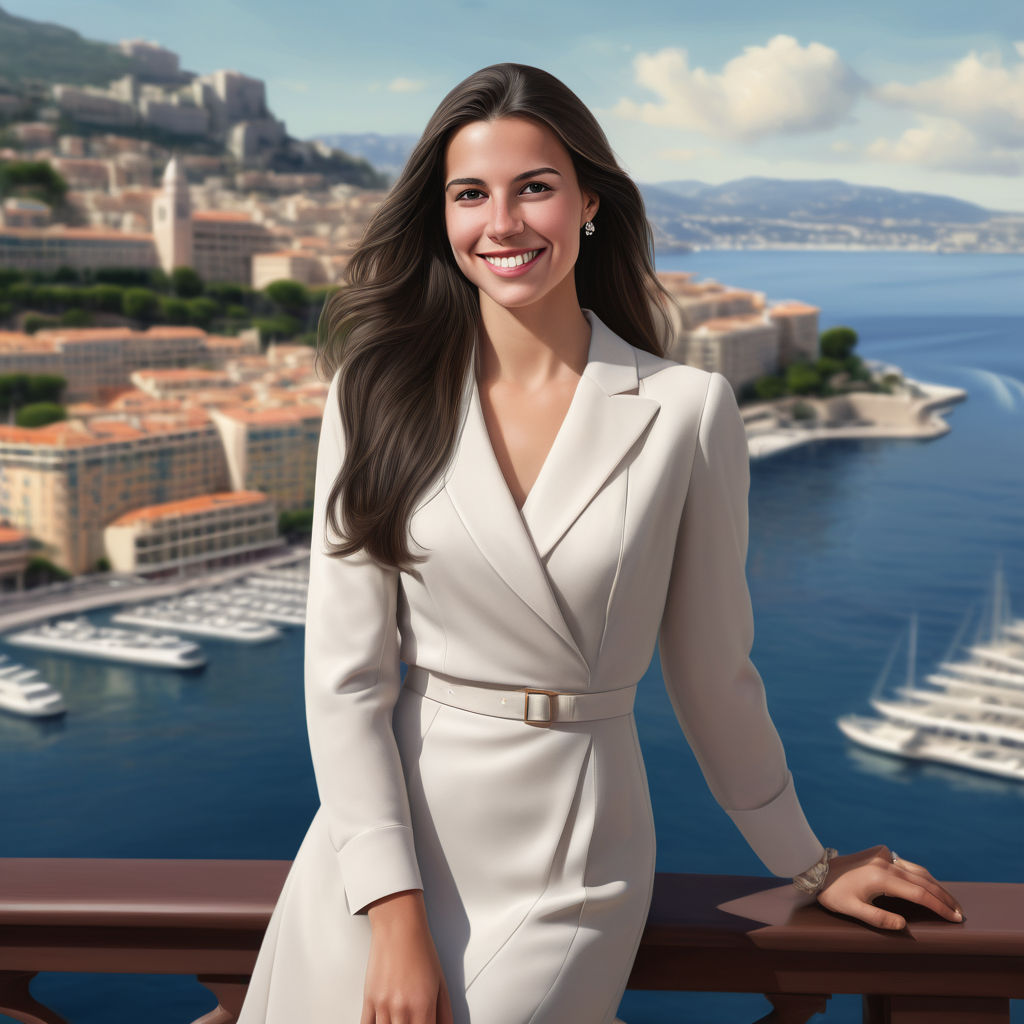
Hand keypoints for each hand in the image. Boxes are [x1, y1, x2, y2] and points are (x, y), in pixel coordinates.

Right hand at [362, 890, 453, 1023]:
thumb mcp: (440, 983)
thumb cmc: (420, 950)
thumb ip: (444, 1013)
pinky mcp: (369, 999)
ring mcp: (383, 1005)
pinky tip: (383, 1023)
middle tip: (412, 1021)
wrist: (398, 927)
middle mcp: (402, 1008)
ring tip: (401, 1019)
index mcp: (422, 1005)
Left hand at [815, 845, 963, 929]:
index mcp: (882, 878)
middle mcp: (886, 863)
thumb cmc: (832, 892)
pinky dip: (921, 875)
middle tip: (959, 912)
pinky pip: (906, 864)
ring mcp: (883, 855)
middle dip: (943, 896)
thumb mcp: (852, 910)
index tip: (954, 918)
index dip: (939, 906)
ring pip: (917, 870)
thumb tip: (904, 926)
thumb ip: (878, 919)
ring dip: (934, 884)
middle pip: (923, 880)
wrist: (816, 867)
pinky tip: (928, 885)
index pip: (919, 893)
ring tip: (948, 901)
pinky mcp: (880, 851)